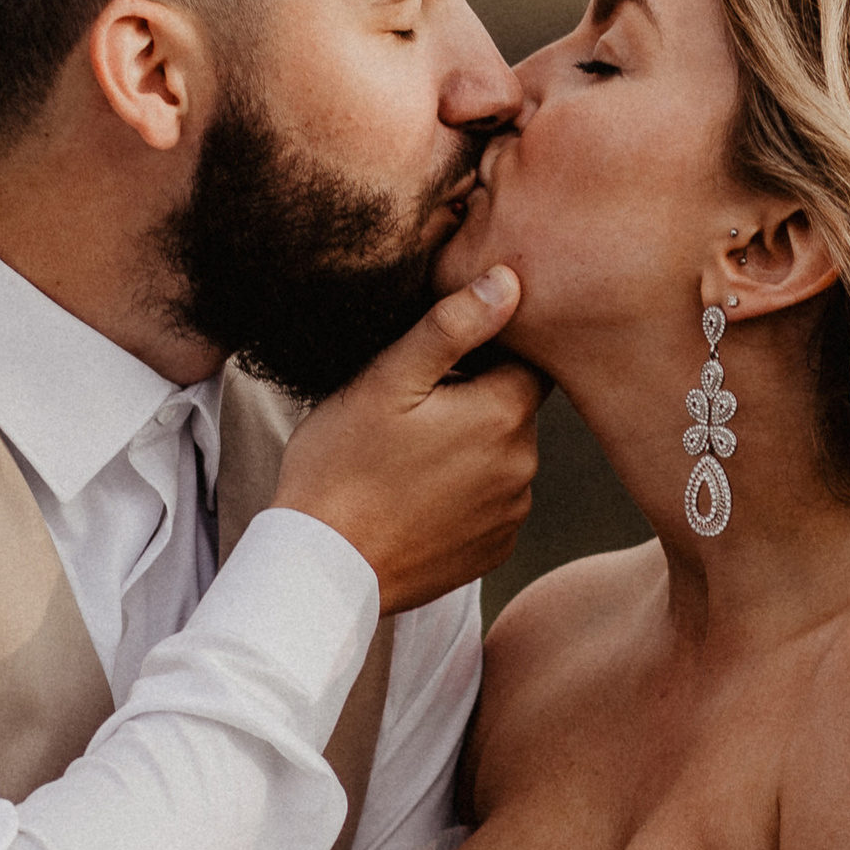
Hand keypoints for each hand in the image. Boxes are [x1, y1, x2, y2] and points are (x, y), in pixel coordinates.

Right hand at [274, 272, 541, 615]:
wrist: (324, 567)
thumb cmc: (343, 464)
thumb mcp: (386, 379)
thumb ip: (452, 325)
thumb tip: (510, 282)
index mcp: (504, 413)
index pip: (525, 359)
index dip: (483, 352)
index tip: (437, 368)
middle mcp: (524, 465)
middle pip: (513, 408)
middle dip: (474, 401)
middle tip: (410, 413)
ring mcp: (512, 514)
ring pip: (502, 457)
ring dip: (470, 449)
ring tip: (407, 459)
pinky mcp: (495, 550)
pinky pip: (491, 503)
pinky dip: (464, 494)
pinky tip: (416, 497)